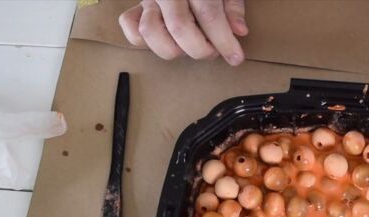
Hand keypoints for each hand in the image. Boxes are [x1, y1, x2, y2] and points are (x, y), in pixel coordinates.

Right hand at [119, 0, 247, 64]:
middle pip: (179, 27)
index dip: (223, 40)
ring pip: (149, 31)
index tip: (235, 58)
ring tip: (190, 45)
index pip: (208, 14)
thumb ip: (233, 6)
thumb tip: (239, 31)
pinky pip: (129, 26)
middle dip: (200, 49)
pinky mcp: (136, 7)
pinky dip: (143, 40)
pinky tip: (165, 39)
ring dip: (173, 49)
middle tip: (212, 51)